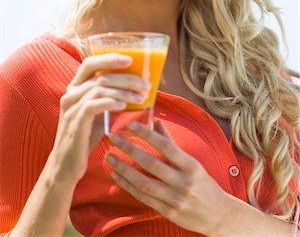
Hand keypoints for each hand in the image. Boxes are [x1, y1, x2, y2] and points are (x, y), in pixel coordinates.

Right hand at [51, 53, 150, 184]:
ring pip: (99, 89)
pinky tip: (123, 105)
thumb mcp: (99, 113)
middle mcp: (70, 94)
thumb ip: (111, 99)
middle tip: (145, 84)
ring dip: (123, 91)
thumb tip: (139, 89)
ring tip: (140, 97)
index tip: (130, 59)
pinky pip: (92, 106)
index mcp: (75, 87)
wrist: (67, 165)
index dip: (109, 58)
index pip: (90, 64)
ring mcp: (70, 107)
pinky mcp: (74, 122)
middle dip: (126, 78)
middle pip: (100, 76)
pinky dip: (110, 102)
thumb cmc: (86, 136)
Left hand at [106, 120, 227, 235]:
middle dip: (129, 149)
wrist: (218, 216)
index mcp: (191, 166)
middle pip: (151, 164)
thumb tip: (156, 122)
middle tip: (113, 138)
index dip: (148, 135)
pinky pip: (143, 198)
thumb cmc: (203, 183)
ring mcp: (174, 199)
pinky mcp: (167, 212)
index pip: (166, 147)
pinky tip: (116, 176)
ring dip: (123, 169)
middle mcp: (183, 182)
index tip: (131, 125)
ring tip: (110, 157)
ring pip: (143, 183)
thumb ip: (172, 143)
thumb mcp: (192, 162)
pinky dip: (127, 186)